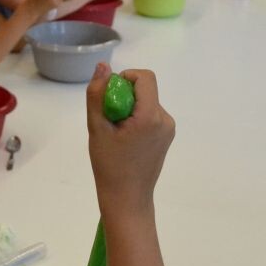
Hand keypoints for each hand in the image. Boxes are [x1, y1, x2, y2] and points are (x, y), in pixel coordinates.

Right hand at [86, 63, 174, 213]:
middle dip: (124, 97)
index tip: (110, 96)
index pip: (145, 77)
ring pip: (146, 103)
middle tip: (109, 120)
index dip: (125, 78)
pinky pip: (150, 116)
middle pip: (145, 90)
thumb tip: (103, 66)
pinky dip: (136, 119)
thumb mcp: (97, 128)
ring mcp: (168, 129)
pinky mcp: (166, 137)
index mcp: (151, 116)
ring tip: (116, 133)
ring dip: (129, 109)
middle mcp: (165, 119)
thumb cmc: (109, 166)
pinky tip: (125, 140)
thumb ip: (97, 95)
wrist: (126, 198)